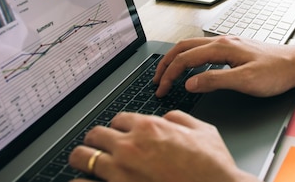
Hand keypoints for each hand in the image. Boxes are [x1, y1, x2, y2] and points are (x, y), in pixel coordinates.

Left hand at [69, 111, 257, 181]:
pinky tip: (87, 181)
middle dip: (97, 140)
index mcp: (149, 127)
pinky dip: (82, 181)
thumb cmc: (212, 167)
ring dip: (82, 158)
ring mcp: (120, 172)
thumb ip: (180, 119)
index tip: (121, 134)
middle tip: (98, 147)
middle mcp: (130, 146)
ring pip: (81, 156)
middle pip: (95, 134)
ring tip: (84, 163)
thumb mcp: (203, 130)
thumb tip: (168, 118)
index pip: (118, 119)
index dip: (120, 127)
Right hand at [153, 35, 294, 96]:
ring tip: (168, 73)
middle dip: (166, 63)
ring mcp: (229, 43)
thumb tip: (190, 83)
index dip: (169, 74)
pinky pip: (204, 49)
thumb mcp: (244, 81)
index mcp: (222, 48)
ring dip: (177, 59)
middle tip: (156, 80)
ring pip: (193, 47)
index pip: (185, 59)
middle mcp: (223, 42)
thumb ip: (215, 81)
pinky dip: (190, 58)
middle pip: (184, 48)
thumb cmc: (275, 72)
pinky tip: (193, 68)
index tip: (161, 89)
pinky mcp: (235, 49)